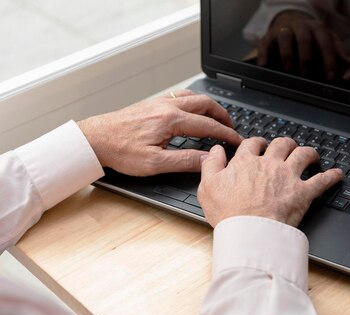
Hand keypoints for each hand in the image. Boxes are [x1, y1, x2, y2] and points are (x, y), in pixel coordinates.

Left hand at [77, 90, 241, 175]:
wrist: (94, 139)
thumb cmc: (120, 151)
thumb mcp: (155, 163)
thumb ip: (184, 160)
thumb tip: (207, 160)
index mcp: (170, 120)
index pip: (208, 125)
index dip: (226, 134)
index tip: (237, 141)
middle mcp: (166, 106)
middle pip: (205, 104)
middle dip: (223, 116)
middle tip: (232, 128)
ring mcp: (159, 102)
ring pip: (193, 97)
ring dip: (209, 107)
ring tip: (217, 118)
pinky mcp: (152, 104)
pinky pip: (180, 97)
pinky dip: (194, 102)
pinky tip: (193, 111)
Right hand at [198, 137, 341, 226]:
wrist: (250, 231)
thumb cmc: (229, 214)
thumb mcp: (207, 187)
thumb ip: (211, 165)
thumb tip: (215, 151)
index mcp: (246, 162)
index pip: (252, 144)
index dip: (256, 143)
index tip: (259, 146)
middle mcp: (269, 164)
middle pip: (281, 144)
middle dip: (285, 143)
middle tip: (287, 147)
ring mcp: (288, 176)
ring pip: (303, 154)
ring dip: (309, 152)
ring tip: (311, 155)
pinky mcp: (303, 192)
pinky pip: (322, 180)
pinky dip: (331, 176)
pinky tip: (337, 174)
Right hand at [258, 10, 348, 79]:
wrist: (290, 21)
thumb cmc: (311, 36)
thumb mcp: (326, 39)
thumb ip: (337, 51)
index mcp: (317, 28)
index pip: (325, 42)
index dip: (328, 60)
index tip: (330, 76)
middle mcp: (301, 26)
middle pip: (305, 39)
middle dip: (307, 58)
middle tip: (307, 75)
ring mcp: (284, 30)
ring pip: (285, 37)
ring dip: (287, 54)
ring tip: (289, 69)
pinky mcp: (269, 36)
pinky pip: (265, 43)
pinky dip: (264, 54)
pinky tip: (265, 65)